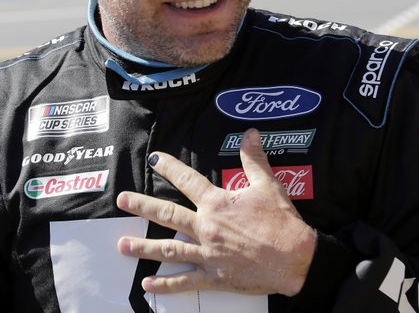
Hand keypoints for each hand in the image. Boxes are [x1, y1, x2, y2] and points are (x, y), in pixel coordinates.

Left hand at [116, 128, 315, 296]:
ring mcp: (208, 253)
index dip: (169, 167)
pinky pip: (185, 281)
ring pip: (169, 248)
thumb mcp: (269, 185)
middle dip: (142, 206)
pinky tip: (148, 284)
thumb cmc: (283, 222)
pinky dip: (166, 283)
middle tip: (122, 200)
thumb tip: (249, 134)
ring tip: (121, 245)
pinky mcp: (214, 277)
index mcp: (218, 203)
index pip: (187, 181)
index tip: (153, 159)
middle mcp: (207, 227)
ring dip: (143, 247)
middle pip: (167, 214)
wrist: (297, 259)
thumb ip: (254, 159)